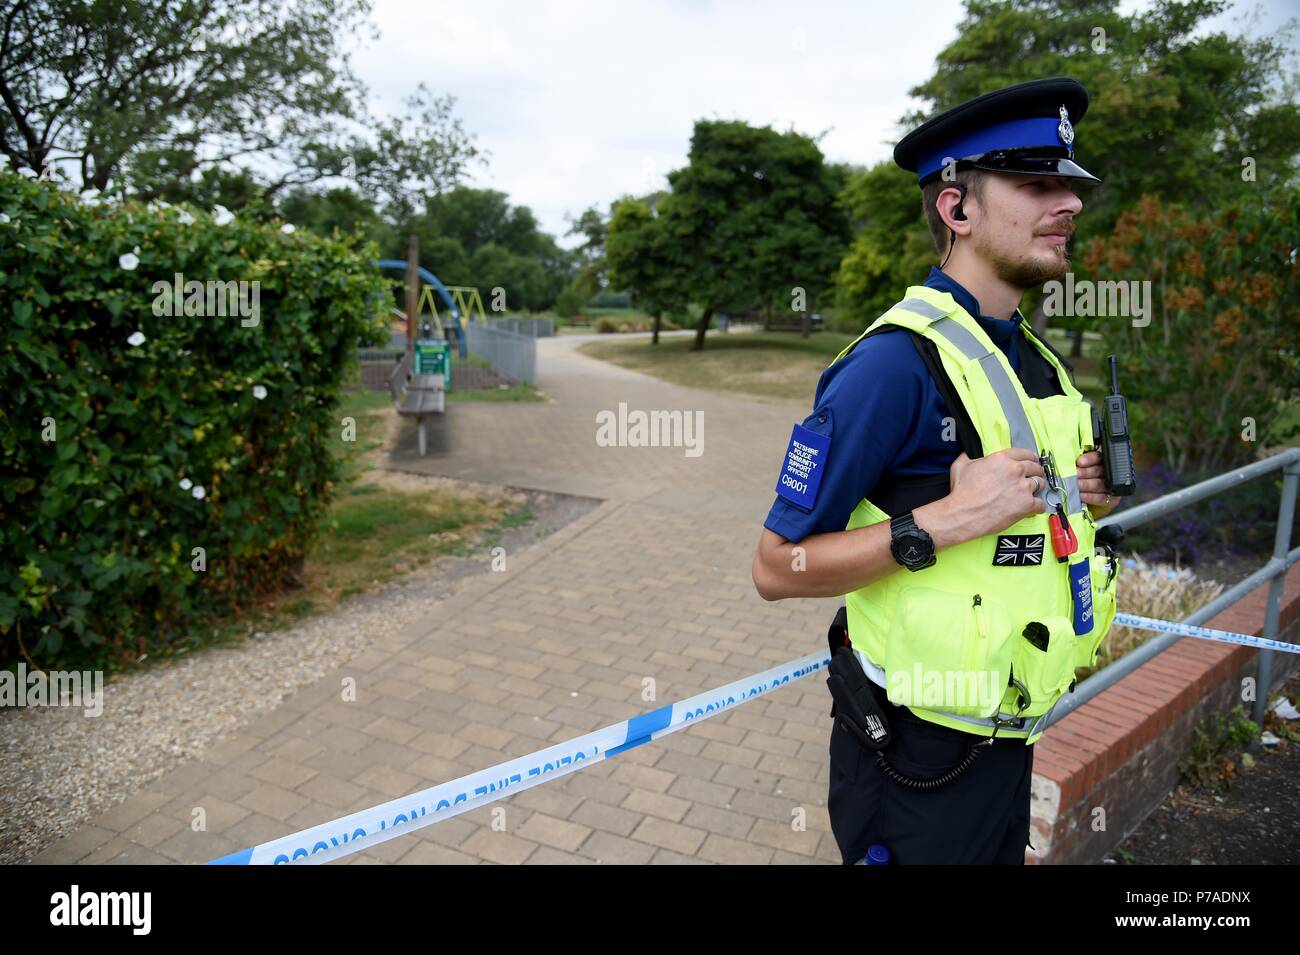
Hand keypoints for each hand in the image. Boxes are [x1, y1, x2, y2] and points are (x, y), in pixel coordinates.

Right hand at [933, 448, 1047, 544]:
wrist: (963, 513)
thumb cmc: (961, 492)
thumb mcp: (961, 466)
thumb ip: (969, 456)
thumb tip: (969, 452)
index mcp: (1002, 458)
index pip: (1026, 453)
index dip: (1030, 459)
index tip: (1031, 463)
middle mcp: (1016, 470)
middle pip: (1036, 467)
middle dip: (1035, 472)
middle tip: (1032, 478)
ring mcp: (1023, 487)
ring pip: (1041, 484)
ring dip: (1037, 488)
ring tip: (1030, 494)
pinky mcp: (1027, 504)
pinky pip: (1041, 504)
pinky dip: (1037, 507)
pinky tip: (1032, 508)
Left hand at [1076, 450, 1116, 515]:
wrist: (1087, 500)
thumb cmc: (1078, 480)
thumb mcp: (1078, 469)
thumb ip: (1077, 465)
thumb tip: (1068, 461)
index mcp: (1100, 462)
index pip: (1097, 457)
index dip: (1089, 459)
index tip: (1079, 462)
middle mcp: (1106, 473)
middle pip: (1098, 471)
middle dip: (1085, 473)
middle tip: (1075, 475)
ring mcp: (1109, 487)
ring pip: (1099, 484)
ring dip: (1086, 485)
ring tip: (1076, 485)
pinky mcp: (1110, 499)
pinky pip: (1101, 498)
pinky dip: (1091, 497)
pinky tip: (1082, 496)